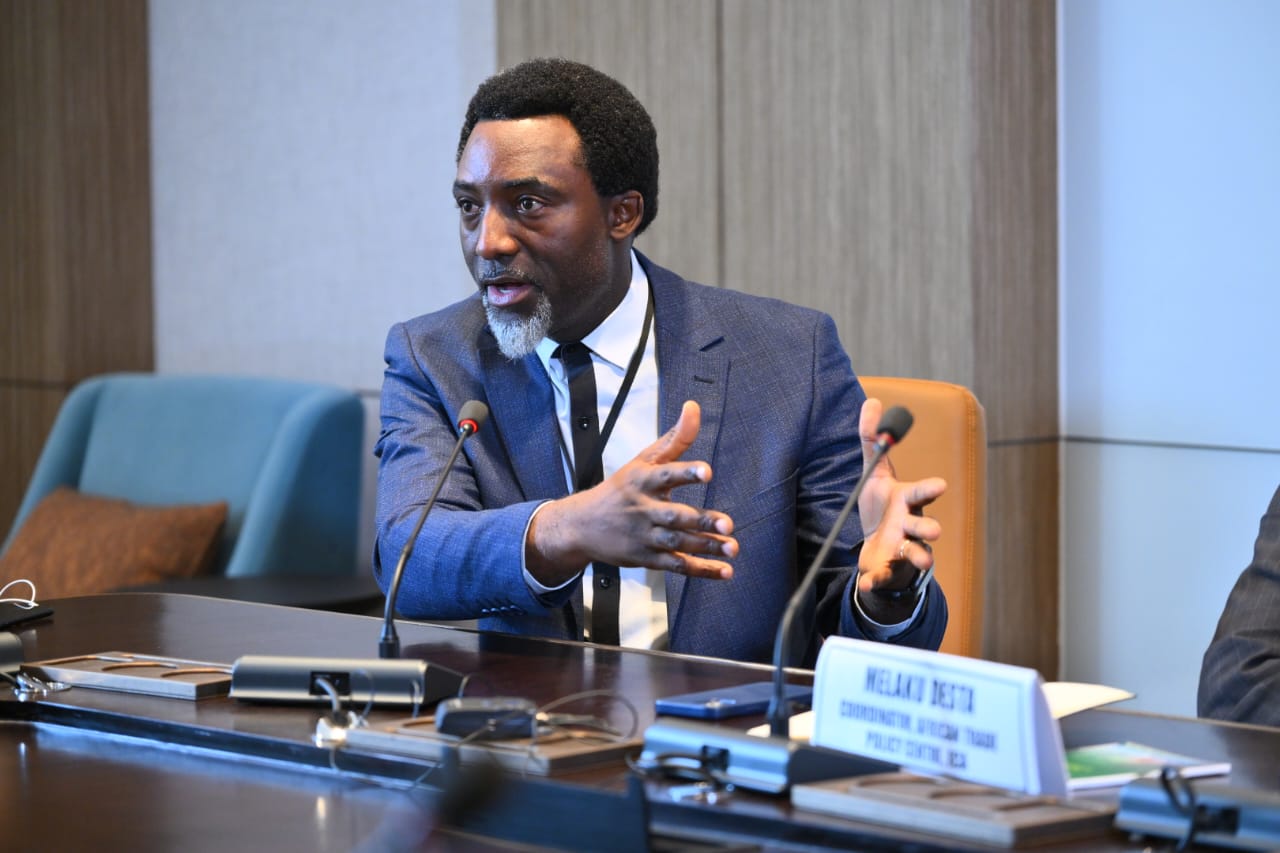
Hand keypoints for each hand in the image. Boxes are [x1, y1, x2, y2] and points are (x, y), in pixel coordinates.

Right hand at [526, 401, 737, 586]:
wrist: (582, 526)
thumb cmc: (620, 489)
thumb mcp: (643, 460)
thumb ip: (675, 438)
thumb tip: (693, 407)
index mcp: (642, 481)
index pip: (666, 475)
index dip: (686, 473)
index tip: (707, 472)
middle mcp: (643, 509)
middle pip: (674, 516)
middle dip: (701, 521)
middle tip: (727, 523)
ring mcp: (644, 536)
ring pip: (678, 543)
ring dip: (706, 547)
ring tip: (732, 547)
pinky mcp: (647, 558)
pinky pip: (676, 566)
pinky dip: (701, 570)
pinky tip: (724, 571)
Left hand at [854, 397, 945, 620]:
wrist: (876, 548)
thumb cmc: (881, 507)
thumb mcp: (873, 474)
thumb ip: (871, 440)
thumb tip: (872, 401)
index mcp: (906, 501)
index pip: (920, 493)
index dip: (929, 488)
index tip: (940, 485)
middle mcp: (910, 526)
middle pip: (924, 527)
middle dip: (929, 528)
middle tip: (934, 529)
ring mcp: (902, 550)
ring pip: (916, 555)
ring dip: (919, 557)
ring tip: (923, 560)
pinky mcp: (888, 570)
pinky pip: (884, 578)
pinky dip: (875, 581)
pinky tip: (865, 582)